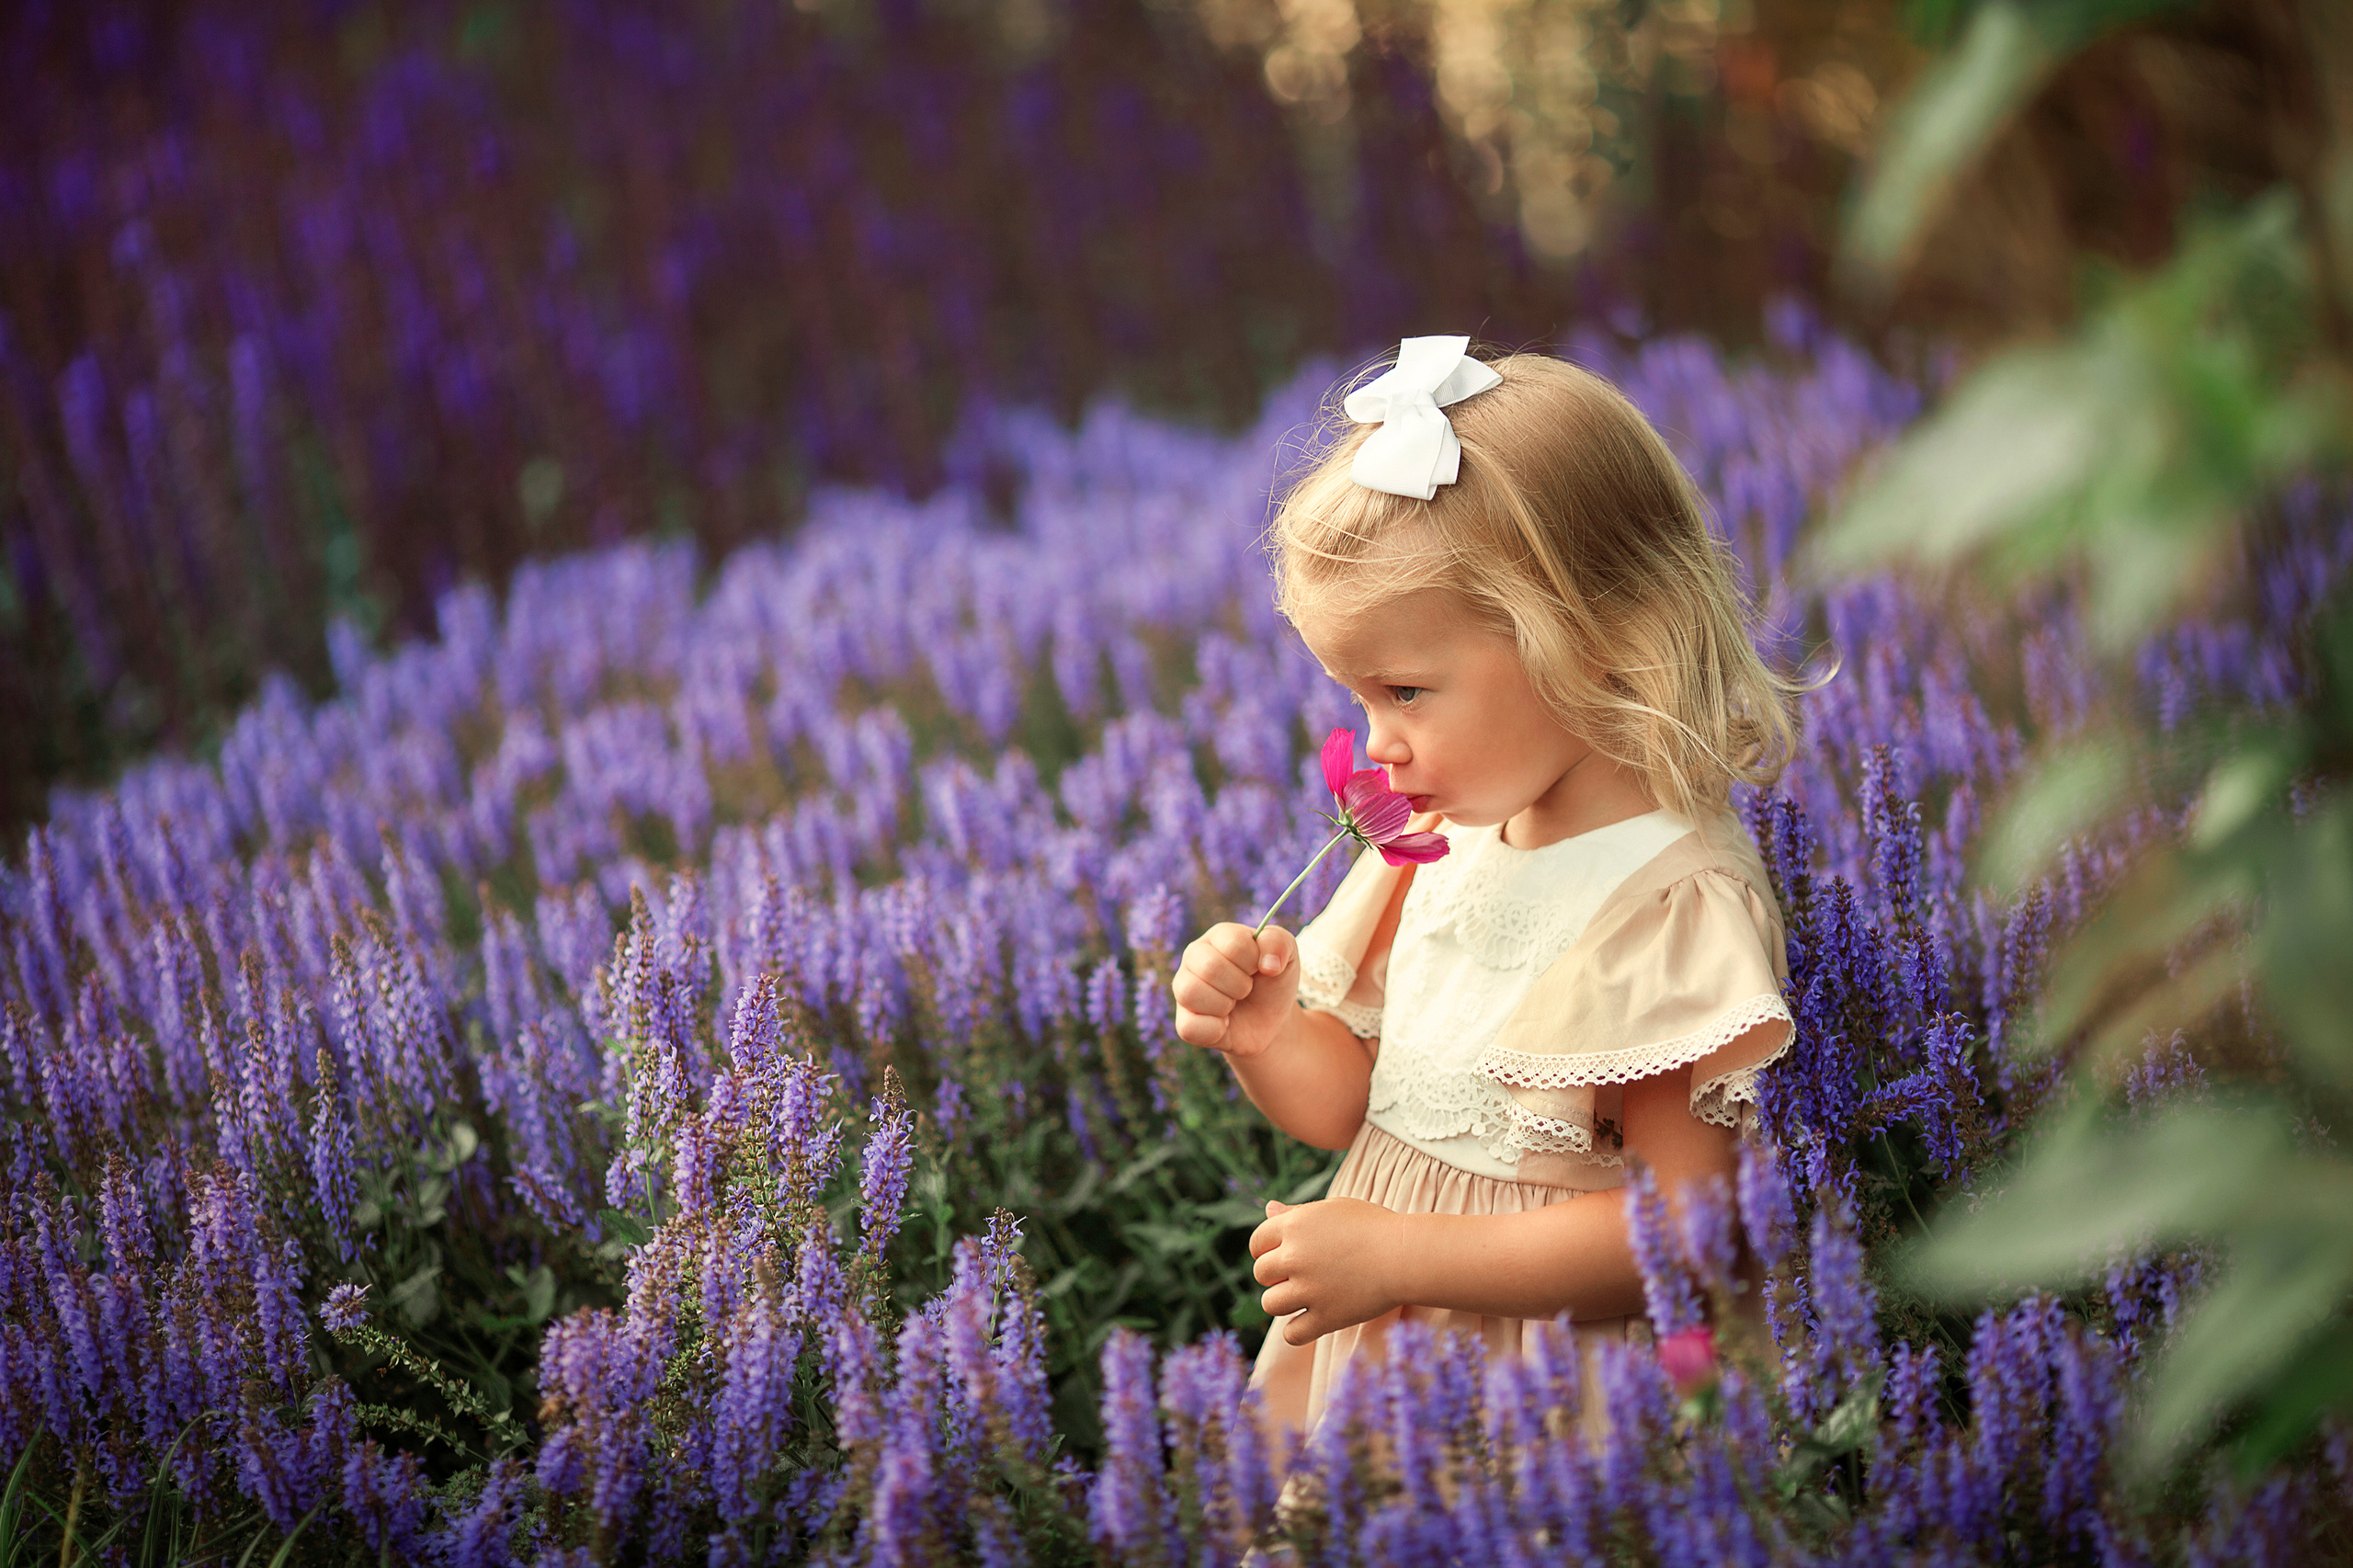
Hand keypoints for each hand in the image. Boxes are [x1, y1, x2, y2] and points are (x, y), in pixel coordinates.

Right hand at [1171, 922, 1299, 1058]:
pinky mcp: (1183, 1021)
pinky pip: (1189, 1027)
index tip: (1259, 969)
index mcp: (1219, 936)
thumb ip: (1279, 944)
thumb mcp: (1287, 956)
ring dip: (1224, 1005)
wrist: (1270, 1020)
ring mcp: (1183, 988)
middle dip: (1241, 985)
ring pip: (1191, 992)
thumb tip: (1269, 965)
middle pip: (1210, 967)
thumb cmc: (1272, 982)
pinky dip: (1215, 1030)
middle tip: (1246, 990)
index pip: (1233, 944)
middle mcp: (1194, 957)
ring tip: (1233, 1004)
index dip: (1254, 961)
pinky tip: (1224, 1024)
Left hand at [1250, 1197, 1404, 1344]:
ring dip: (1284, 1302)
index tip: (1284, 1255)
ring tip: (1307, 1296)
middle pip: (1261, 1273)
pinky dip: (1298, 1330)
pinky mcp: (1324, 1318)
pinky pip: (1291, 1334)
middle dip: (1277, 1275)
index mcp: (1294, 1226)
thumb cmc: (1373, 1227)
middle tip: (1302, 1274)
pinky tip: (1312, 1319)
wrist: (1406, 1255)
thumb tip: (1268, 1209)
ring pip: (1270, 1304)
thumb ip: (1296, 1213)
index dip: (1267, 1249)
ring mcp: (1308, 1290)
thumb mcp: (1333, 1209)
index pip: (1257, 1242)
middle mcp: (1294, 1257)